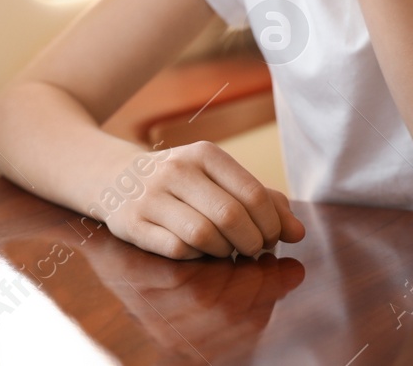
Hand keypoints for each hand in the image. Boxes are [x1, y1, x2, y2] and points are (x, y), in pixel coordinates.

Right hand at [98, 141, 305, 259]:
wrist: (115, 177)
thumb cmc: (182, 183)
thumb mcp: (219, 179)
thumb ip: (263, 201)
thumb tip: (297, 232)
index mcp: (204, 154)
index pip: (253, 194)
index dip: (271, 224)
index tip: (271, 237)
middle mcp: (176, 170)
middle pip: (231, 217)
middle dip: (252, 242)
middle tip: (252, 249)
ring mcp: (151, 196)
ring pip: (204, 235)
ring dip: (224, 252)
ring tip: (225, 250)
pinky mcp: (132, 222)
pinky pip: (177, 249)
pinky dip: (196, 257)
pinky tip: (197, 251)